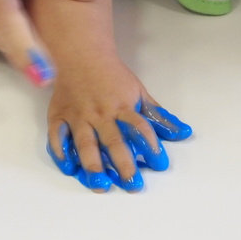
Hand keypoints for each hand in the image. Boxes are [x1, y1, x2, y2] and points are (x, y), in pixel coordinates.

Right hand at [44, 57, 191, 191]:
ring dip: (93, 165)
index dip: (150, 146)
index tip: (159, 164)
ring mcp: (78, 115)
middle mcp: (100, 114)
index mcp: (122, 107)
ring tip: (100, 185)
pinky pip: (58, 136)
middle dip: (123, 164)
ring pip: (85, 143)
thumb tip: (182, 133)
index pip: (139, 127)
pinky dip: (61, 152)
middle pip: (113, 141)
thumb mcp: (139, 92)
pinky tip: (69, 168)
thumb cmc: (112, 76)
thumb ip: (157, 116)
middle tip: (131, 184)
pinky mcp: (59, 116)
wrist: (81, 54)